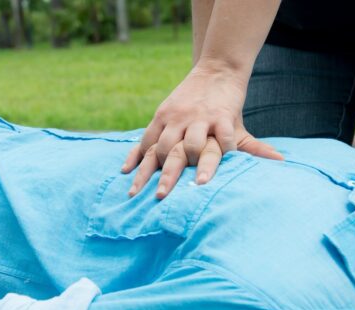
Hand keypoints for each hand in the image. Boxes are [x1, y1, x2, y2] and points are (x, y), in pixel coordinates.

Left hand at [122, 64, 282, 198]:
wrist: (217, 69)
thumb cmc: (192, 100)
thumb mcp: (169, 114)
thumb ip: (152, 140)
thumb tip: (125, 167)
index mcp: (163, 119)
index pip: (147, 147)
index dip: (140, 170)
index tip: (134, 191)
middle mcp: (178, 119)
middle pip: (165, 150)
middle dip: (164, 175)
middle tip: (161, 196)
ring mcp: (200, 117)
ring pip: (192, 145)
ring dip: (195, 163)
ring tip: (199, 183)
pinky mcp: (223, 115)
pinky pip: (224, 137)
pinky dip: (226, 150)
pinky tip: (229, 164)